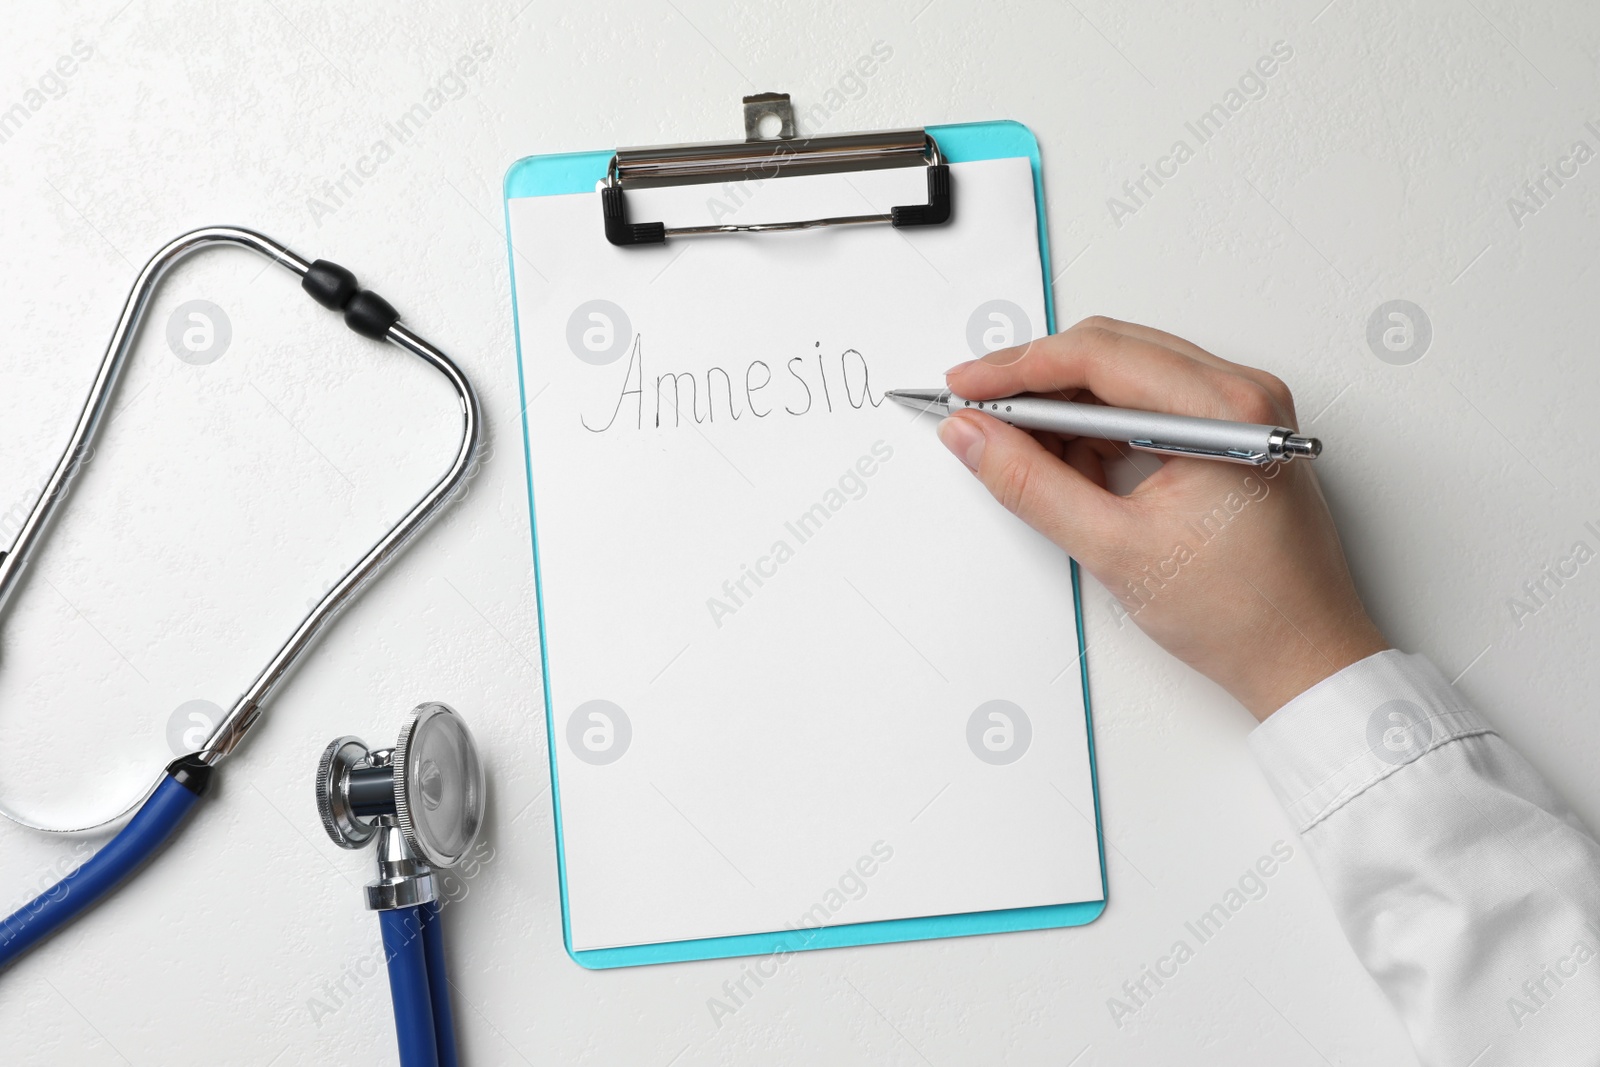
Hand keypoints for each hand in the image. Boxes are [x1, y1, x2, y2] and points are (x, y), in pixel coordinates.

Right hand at [937, 317, 1388, 719]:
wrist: (1305, 659)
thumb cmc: (1244, 615)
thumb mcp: (1115, 549)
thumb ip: (1031, 485)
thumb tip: (975, 437)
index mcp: (1226, 410)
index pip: (1099, 355)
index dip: (1018, 368)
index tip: (966, 386)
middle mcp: (1244, 393)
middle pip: (1112, 350)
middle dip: (1036, 380)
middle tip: (980, 414)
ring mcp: (1243, 408)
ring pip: (1127, 373)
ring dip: (1066, 405)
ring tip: (1022, 452)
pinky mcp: (1233, 430)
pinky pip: (1149, 401)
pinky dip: (1099, 426)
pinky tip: (1069, 464)